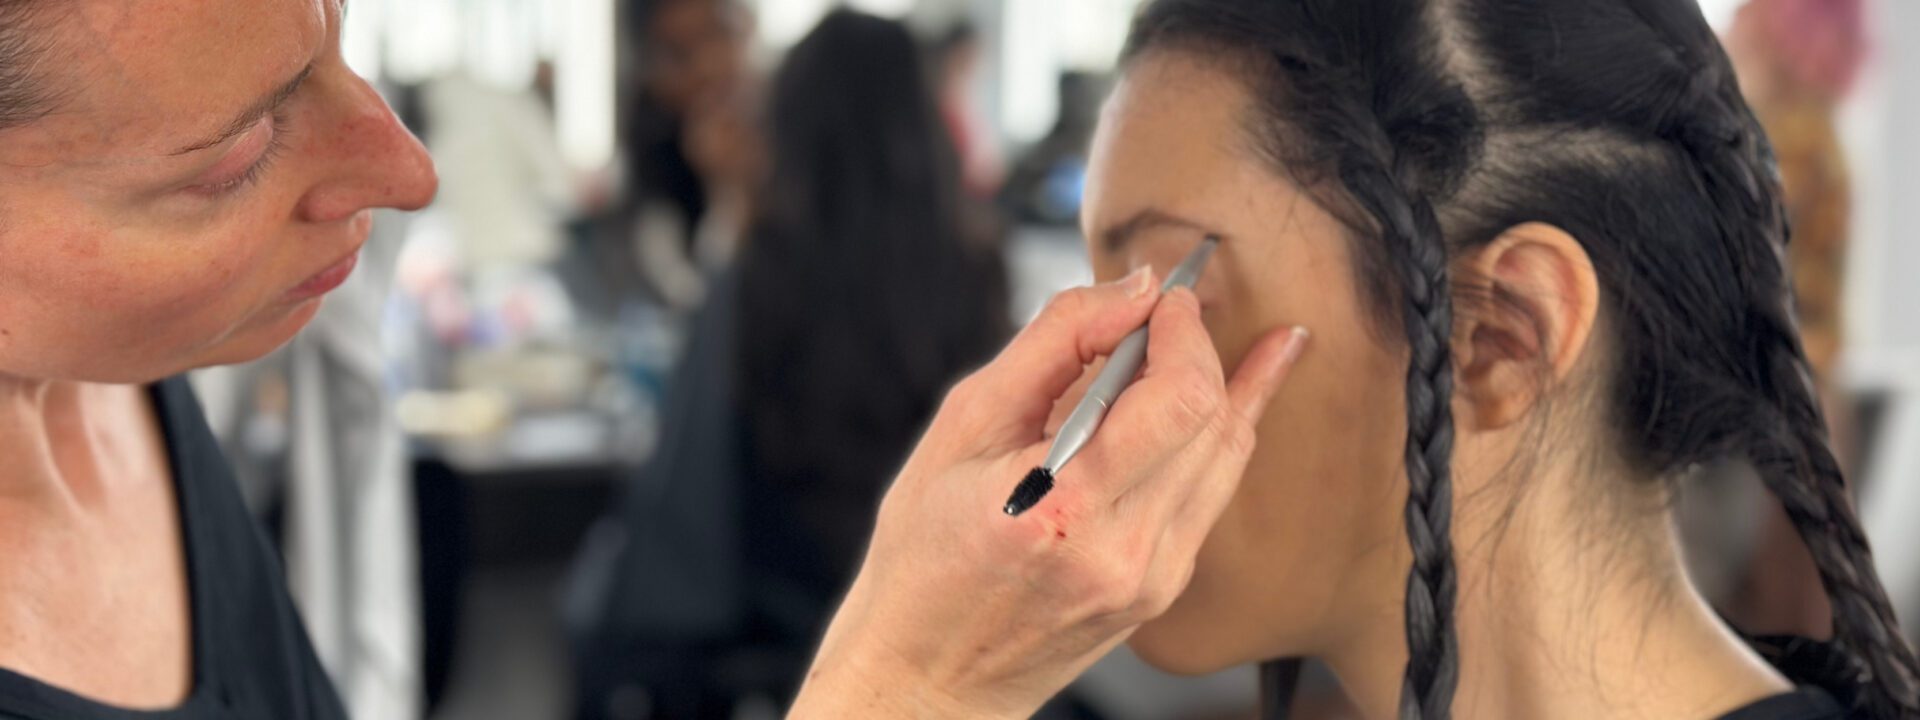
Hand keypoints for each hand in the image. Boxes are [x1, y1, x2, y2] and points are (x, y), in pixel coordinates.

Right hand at [789, 268, 1309, 718]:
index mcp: (1060, 507)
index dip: (1185, 333)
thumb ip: (1050, 347)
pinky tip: (1233, 400)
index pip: (1175, 401)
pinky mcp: (1162, 589)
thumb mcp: (959, 430)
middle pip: (1214, 423)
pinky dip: (1217, 440)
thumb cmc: (923, 557)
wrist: (931, 674)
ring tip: (1257, 340)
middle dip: (1206, 350)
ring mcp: (1151, 578)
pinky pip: (1210, 495)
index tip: (1164, 296)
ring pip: (1227, 458)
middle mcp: (1121, 551)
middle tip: (1183, 309)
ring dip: (1232, 389)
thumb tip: (1128, 290)